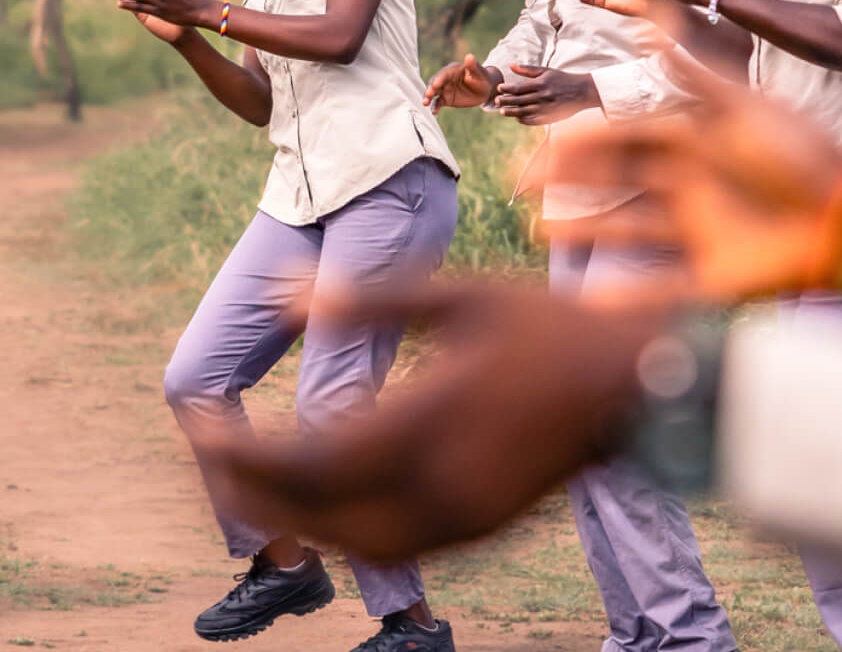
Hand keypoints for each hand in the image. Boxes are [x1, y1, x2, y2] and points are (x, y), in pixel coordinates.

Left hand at [188, 279, 662, 561]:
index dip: (242, 451)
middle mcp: (441, 481)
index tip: (203, 424)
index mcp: (429, 418)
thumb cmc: (549, 327)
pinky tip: (321, 498)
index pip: (305, 458)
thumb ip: (368, 299)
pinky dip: (342, 529)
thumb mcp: (460, 296)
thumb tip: (277, 295)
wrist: (638, 385)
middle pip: (316, 509)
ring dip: (292, 515)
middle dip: (251, 487)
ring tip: (253, 479)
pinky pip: (390, 546)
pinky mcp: (479, 529)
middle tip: (211, 453)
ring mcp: (463, 515)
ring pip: (349, 541)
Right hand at [425, 55, 500, 108]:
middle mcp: (445, 79)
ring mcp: (444, 89)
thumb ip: (472, 66)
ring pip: (433, 93)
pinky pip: (438, 103)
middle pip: (435, 82)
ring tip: (425, 103)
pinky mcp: (446, 99)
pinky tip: (434, 112)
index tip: (436, 85)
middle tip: (428, 94)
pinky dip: (435, 107)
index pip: (444, 74)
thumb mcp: (479, 72)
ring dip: (428, 97)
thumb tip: (469, 56)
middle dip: (430, 88)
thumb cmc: (482, 77)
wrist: (485, 90)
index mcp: (452, 70)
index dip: (439, 79)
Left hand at [493, 64, 598, 125]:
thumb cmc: (563, 79)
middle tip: (496, 101)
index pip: (518, 88)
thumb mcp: (546, 71)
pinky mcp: (549, 118)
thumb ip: (528, 69)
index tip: (499, 88)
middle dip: (505, 101)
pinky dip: (523, 120)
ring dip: (511, 112)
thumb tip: (511, 65)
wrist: (582, 92)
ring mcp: (545, 109)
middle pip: (518, 101)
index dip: (506, 89)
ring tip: (502, 111)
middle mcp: (542, 97)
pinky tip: (517, 117)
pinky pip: (532, 121)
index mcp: (540, 84)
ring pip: (523, 112)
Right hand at [542, 56, 841, 304]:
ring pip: (631, 230)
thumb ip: (697, 72)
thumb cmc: (805, 155)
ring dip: (588, 233)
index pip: (630, 139)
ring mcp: (702, 230)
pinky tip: (591, 300)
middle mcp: (693, 185)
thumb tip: (653, 18)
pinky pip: (662, 288)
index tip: (545, 143)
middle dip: (574, 182)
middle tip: (522, 185)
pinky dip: (628, 296)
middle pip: (621, 181)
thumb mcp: (746, 109)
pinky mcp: (717, 275)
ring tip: (541, 233)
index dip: (588, 142)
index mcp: (699, 144)